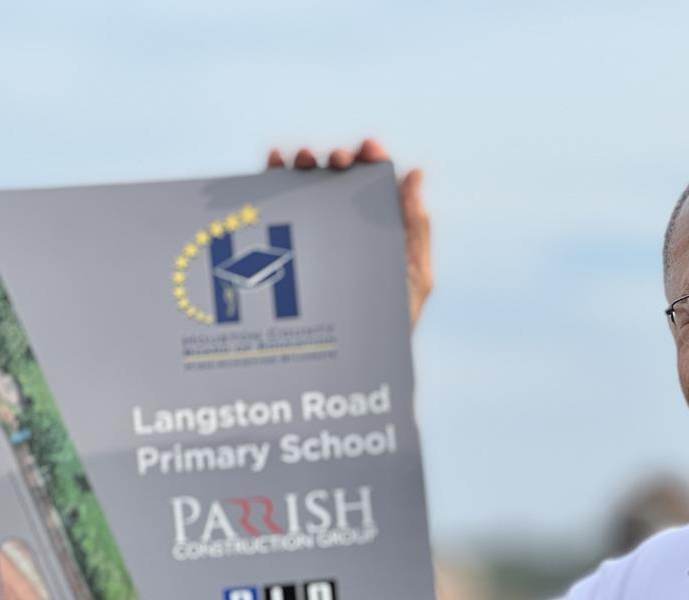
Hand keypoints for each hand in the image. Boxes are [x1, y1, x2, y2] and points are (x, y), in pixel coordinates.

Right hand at [268, 138, 431, 327]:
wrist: (359, 361)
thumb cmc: (394, 322)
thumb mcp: (415, 277)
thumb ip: (416, 228)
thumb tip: (415, 174)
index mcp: (381, 226)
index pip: (376, 183)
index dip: (372, 158)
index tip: (369, 149)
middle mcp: (348, 225)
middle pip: (340, 180)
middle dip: (337, 160)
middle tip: (337, 161)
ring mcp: (317, 234)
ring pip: (307, 187)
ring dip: (304, 164)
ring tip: (303, 159)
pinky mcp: (288, 247)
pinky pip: (277, 208)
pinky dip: (272, 179)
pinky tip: (273, 165)